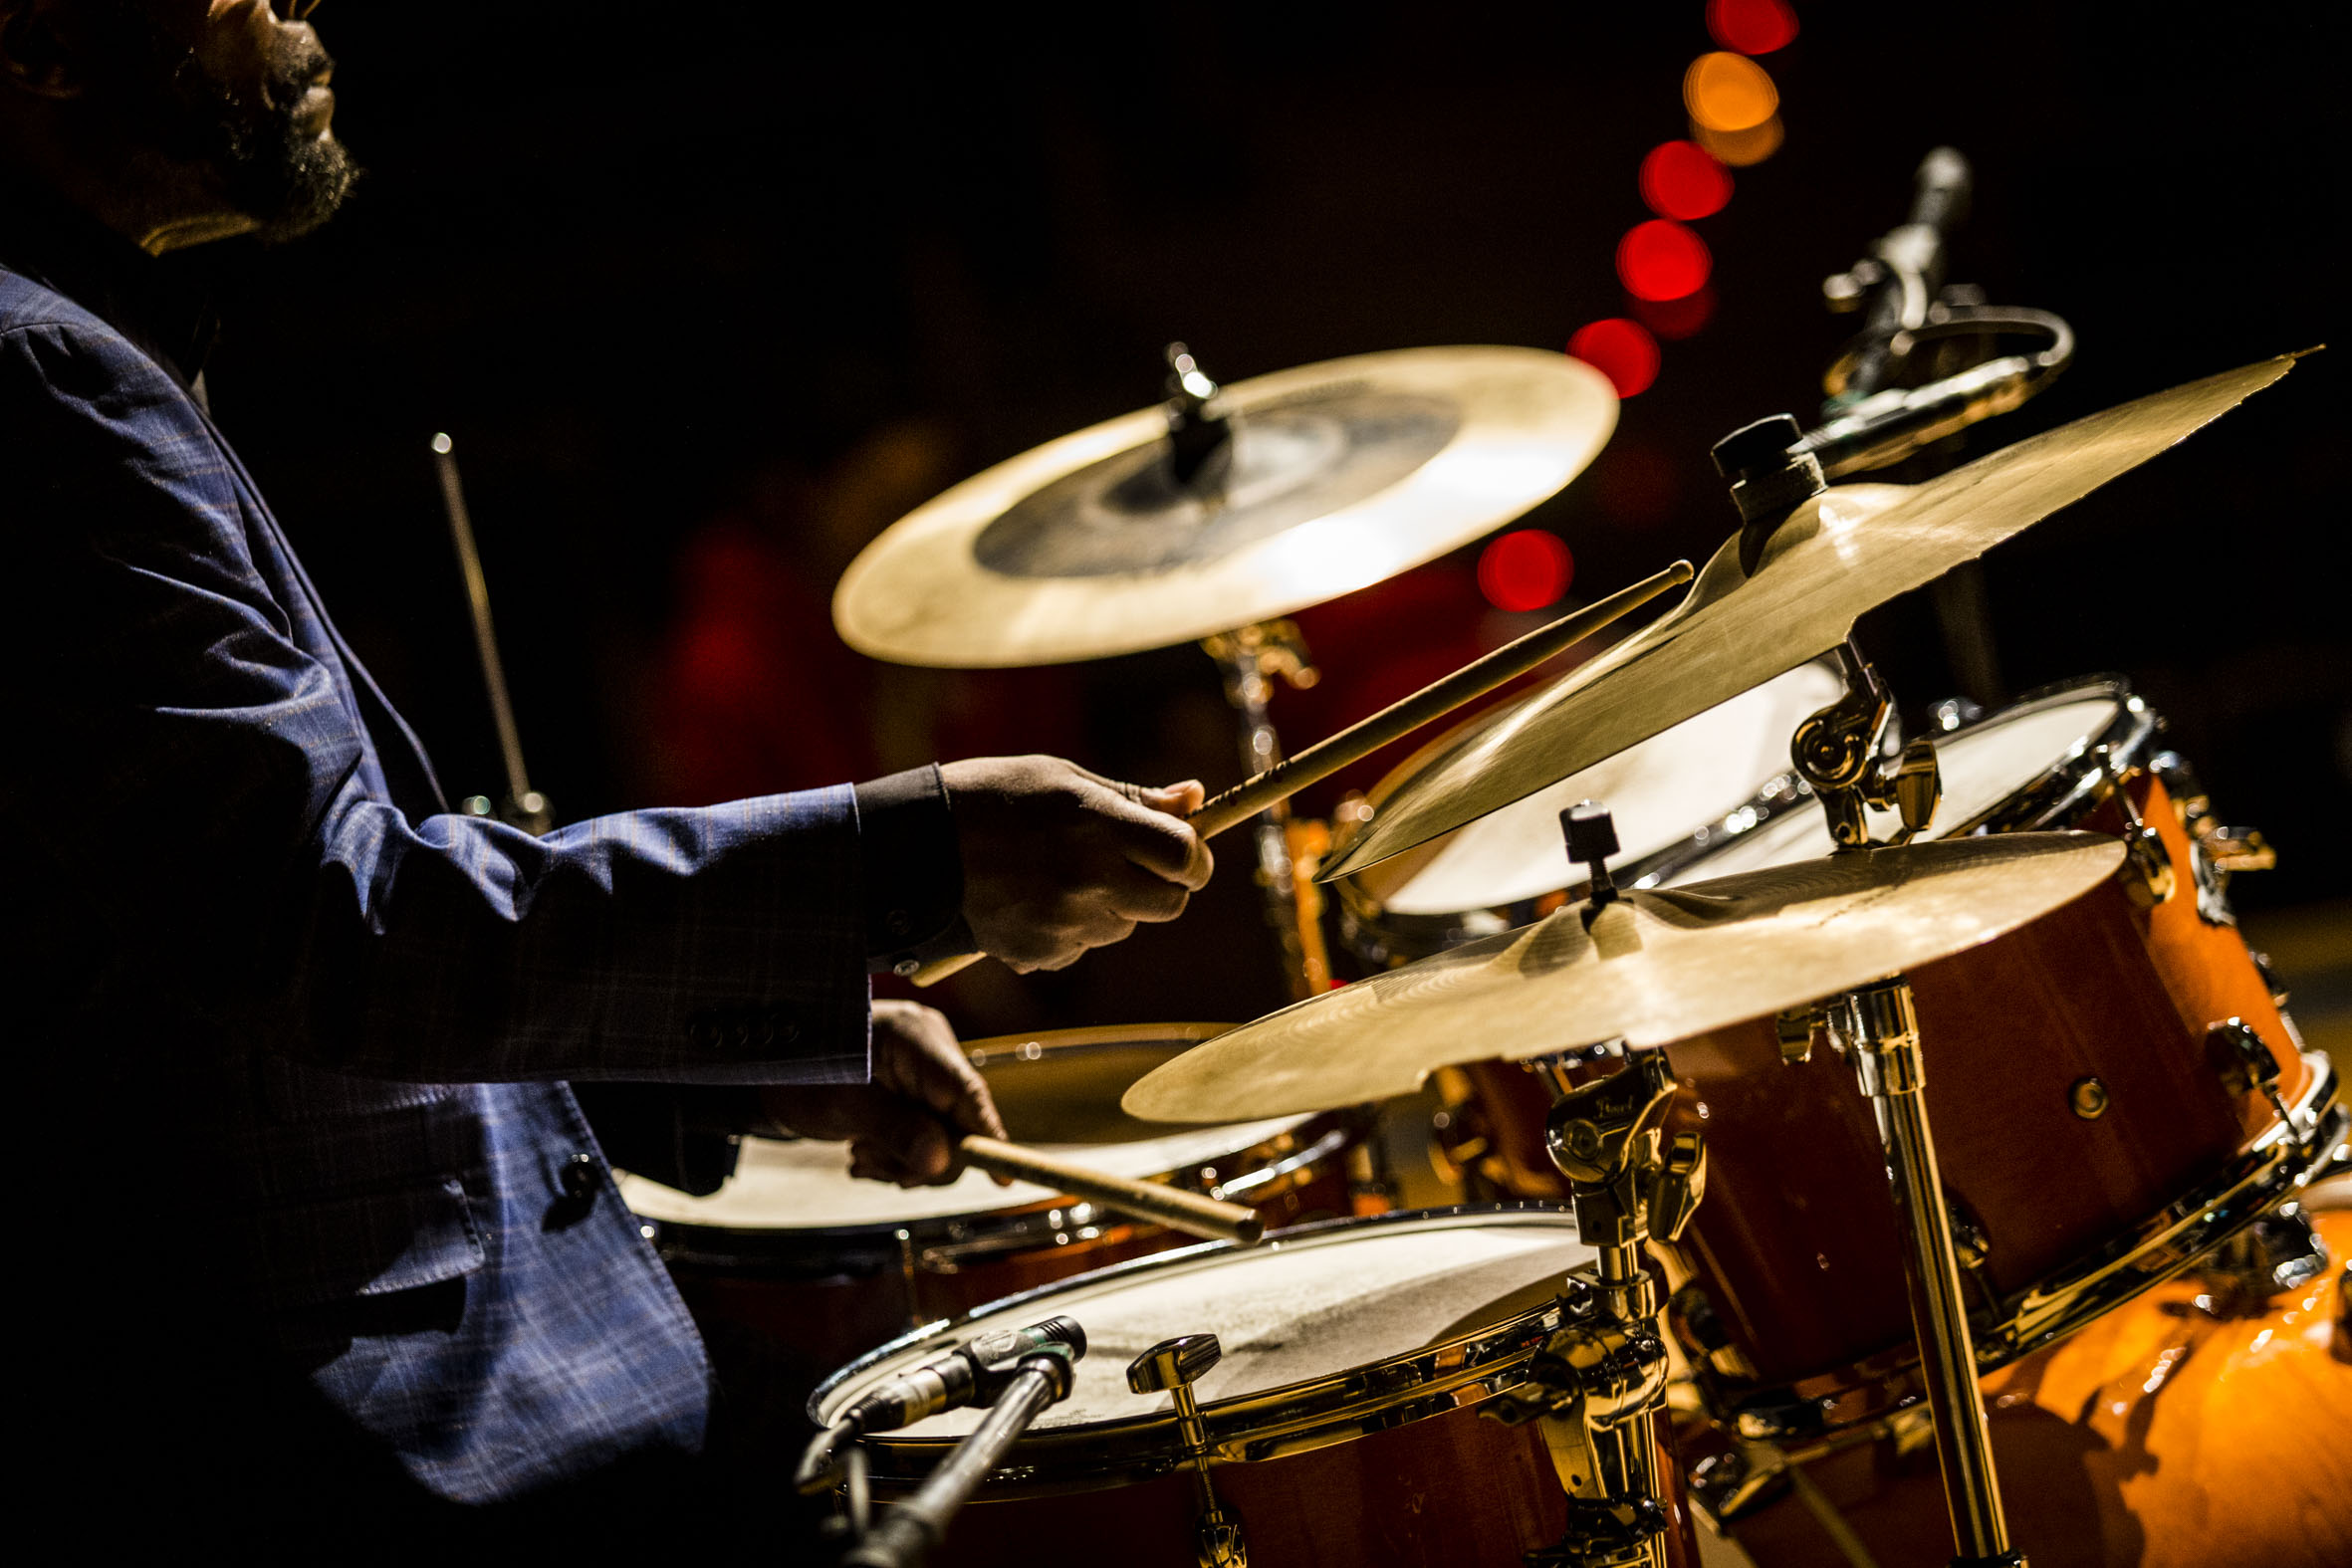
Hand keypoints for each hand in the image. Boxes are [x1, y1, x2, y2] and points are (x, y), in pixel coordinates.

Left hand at [758, 1000, 1004, 1186]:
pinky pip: (925, 1138)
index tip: (1003, 1177)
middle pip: (957, 1122)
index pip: (966, 1091)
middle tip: (874, 1161)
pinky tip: (863, 1151)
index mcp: (917, 1038)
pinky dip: (897, 1155)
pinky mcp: (913, 1094)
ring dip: (902, 1160)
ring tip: (859, 1153)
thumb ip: (895, 1130)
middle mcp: (929, 1051)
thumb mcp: (843, 1105)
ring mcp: (923, 1073)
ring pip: (941, 1139)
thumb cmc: (798, 1072)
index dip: (986, 1135)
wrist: (765, 1067)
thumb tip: (941, 1166)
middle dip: (921, 1156)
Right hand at [942, 756, 1213, 971]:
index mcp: (1100, 827)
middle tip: (1128, 862)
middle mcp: (1091, 880)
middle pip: (1171, 904)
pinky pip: (1081, 946)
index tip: (1184, 849)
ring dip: (1112, 906)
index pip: (1186, 856)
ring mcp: (1067, 923)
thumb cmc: (991, 798)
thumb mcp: (1064, 779)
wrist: (912, 850)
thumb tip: (1196, 798)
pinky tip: (1035, 898)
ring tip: (1062, 873)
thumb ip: (1134, 798)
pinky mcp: (1042, 954)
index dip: (1194, 856)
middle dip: (1163, 885)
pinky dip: (1071, 928)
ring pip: (1124, 926)